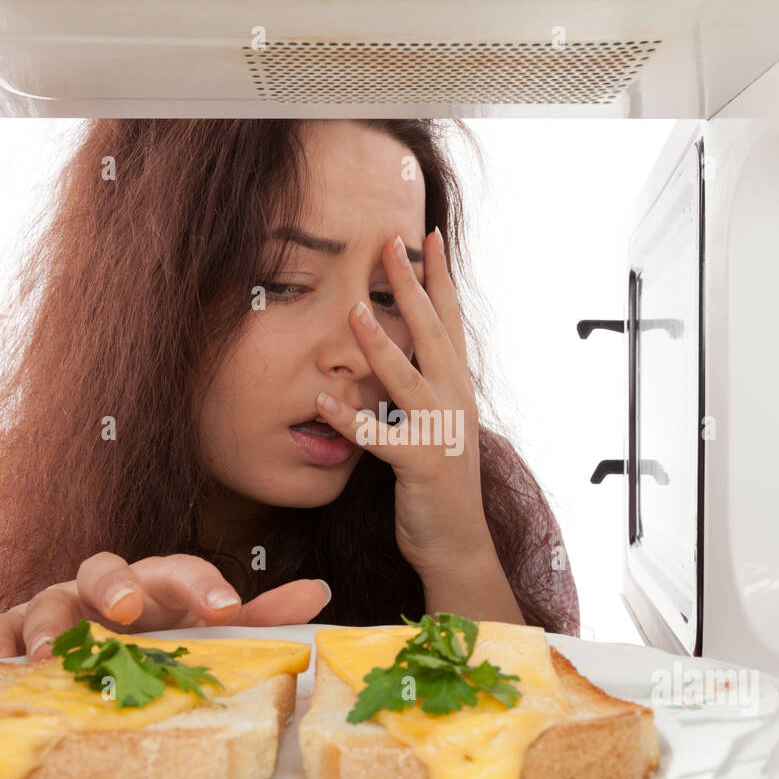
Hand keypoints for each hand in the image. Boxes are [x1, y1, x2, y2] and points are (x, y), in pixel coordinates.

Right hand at [0, 552, 331, 661]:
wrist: (94, 648)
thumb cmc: (154, 636)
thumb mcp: (206, 631)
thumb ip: (259, 617)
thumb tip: (317, 593)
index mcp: (156, 585)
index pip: (180, 570)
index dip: (203, 585)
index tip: (225, 608)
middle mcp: (105, 589)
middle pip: (104, 567)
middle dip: (115, 585)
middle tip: (127, 611)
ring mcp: (58, 607)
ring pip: (47, 598)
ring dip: (49, 623)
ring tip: (50, 655)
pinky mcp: (15, 630)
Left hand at [313, 228, 492, 579]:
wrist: (457, 542)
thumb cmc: (438, 484)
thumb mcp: (434, 426)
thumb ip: (420, 390)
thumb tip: (395, 355)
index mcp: (457, 388)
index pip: (450, 322)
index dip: (439, 278)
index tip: (427, 237)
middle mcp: (455, 401)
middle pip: (433, 333)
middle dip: (411, 287)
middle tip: (391, 244)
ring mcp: (441, 432)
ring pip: (408, 378)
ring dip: (380, 344)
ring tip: (353, 309)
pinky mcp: (421, 464)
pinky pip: (380, 437)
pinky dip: (351, 421)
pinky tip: (321, 404)